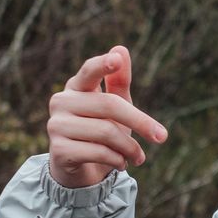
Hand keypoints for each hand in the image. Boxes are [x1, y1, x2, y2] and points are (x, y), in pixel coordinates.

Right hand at [46, 46, 166, 188]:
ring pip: (106, 132)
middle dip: (141, 123)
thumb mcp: (115, 106)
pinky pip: (98, 152)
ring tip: (138, 157)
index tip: (117, 60)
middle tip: (161, 137)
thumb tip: (120, 48)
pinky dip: (117, 160)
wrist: (80, 168)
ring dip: (130, 148)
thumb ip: (118, 81)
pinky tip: (121, 163)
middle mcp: (61, 102)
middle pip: (109, 105)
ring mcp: (56, 125)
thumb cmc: (101, 130)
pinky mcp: (58, 150)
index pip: (89, 70)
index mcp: (76, 86)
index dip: (103, 64)